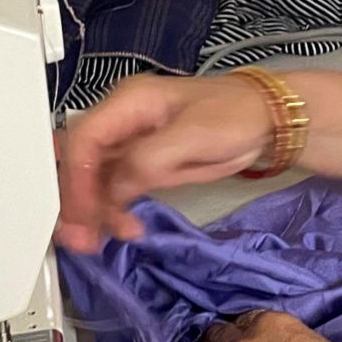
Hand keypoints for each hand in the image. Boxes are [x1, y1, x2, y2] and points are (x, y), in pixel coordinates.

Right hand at [55, 73, 274, 249]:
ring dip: (92, 210)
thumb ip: (149, 160)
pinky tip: (120, 227)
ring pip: (93, 178)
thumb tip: (116, 188)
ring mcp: (130, 141)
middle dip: (76, 200)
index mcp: (130, 101)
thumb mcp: (194, 136)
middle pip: (80, 160)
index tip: (84, 215)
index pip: (84, 140)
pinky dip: (111, 209)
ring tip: (100, 240)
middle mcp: (122, 120)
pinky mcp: (141, 161)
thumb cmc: (234, 116)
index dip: (76, 179)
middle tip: (81, 238)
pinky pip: (113, 187)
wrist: (265, 120)